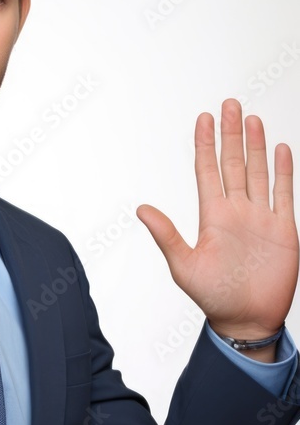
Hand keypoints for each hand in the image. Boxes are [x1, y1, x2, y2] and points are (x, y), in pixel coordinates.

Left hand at [137, 99, 297, 343]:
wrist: (246, 320)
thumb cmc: (213, 298)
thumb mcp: (183, 266)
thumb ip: (166, 235)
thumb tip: (141, 209)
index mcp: (212, 217)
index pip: (207, 171)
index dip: (205, 145)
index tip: (203, 118)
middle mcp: (236, 212)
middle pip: (234, 163)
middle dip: (231, 134)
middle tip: (229, 104)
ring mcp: (260, 218)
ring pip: (259, 172)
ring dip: (256, 146)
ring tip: (252, 118)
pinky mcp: (283, 229)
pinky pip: (284, 193)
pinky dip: (283, 171)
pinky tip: (280, 149)